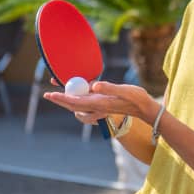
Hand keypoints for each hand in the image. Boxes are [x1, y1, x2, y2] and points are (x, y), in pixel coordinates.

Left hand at [43, 81, 160, 124]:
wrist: (145, 108)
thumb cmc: (136, 98)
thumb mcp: (125, 90)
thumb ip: (110, 88)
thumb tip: (94, 85)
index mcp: (99, 103)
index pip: (75, 101)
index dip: (61, 98)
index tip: (49, 94)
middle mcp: (97, 106)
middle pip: (73, 104)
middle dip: (60, 99)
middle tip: (48, 94)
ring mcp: (99, 105)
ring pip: (78, 103)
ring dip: (68, 98)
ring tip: (59, 90)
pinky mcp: (103, 102)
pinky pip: (86, 100)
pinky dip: (79, 95)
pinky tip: (79, 88)